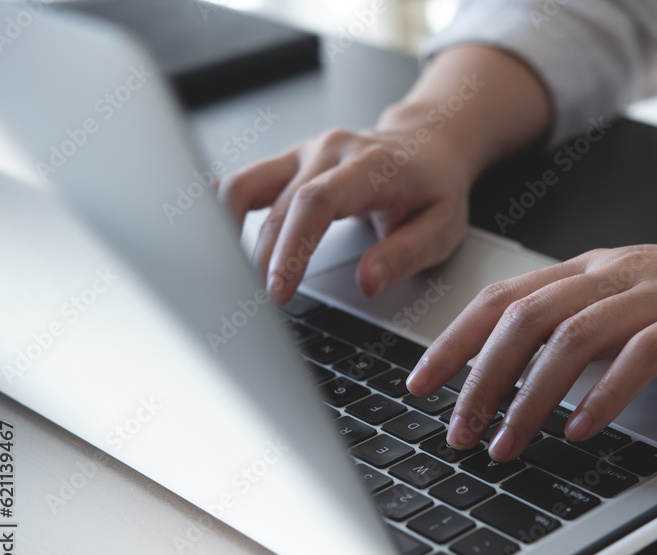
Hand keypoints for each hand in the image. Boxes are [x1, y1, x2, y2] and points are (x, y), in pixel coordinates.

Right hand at [219, 125, 471, 302]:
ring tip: (229, 281)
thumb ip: (405, 255)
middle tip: (254, 308)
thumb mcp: (442, 229)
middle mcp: (329, 152)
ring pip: (244, 188)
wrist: (428, 144)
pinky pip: (242, 183)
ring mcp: (302, 153)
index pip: (316, 203)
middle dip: (260, 261)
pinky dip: (223, 213)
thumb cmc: (434, 190)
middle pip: (278, 208)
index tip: (279, 290)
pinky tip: (214, 245)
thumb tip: (368, 283)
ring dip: (228, 235)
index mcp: (369, 167)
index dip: (291, 248)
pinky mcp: (286, 162)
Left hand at [406, 234, 656, 461]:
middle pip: (523, 318)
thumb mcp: (633, 302)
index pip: (503, 298)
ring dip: (530, 397)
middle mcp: (615, 275)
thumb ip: (580, 324)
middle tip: (458, 430)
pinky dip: (605, 394)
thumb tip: (519, 370)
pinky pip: (641, 355)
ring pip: (572, 338)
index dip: (454, 340)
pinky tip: (582, 428)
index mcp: (591, 270)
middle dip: (479, 378)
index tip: (421, 383)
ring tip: (508, 444)